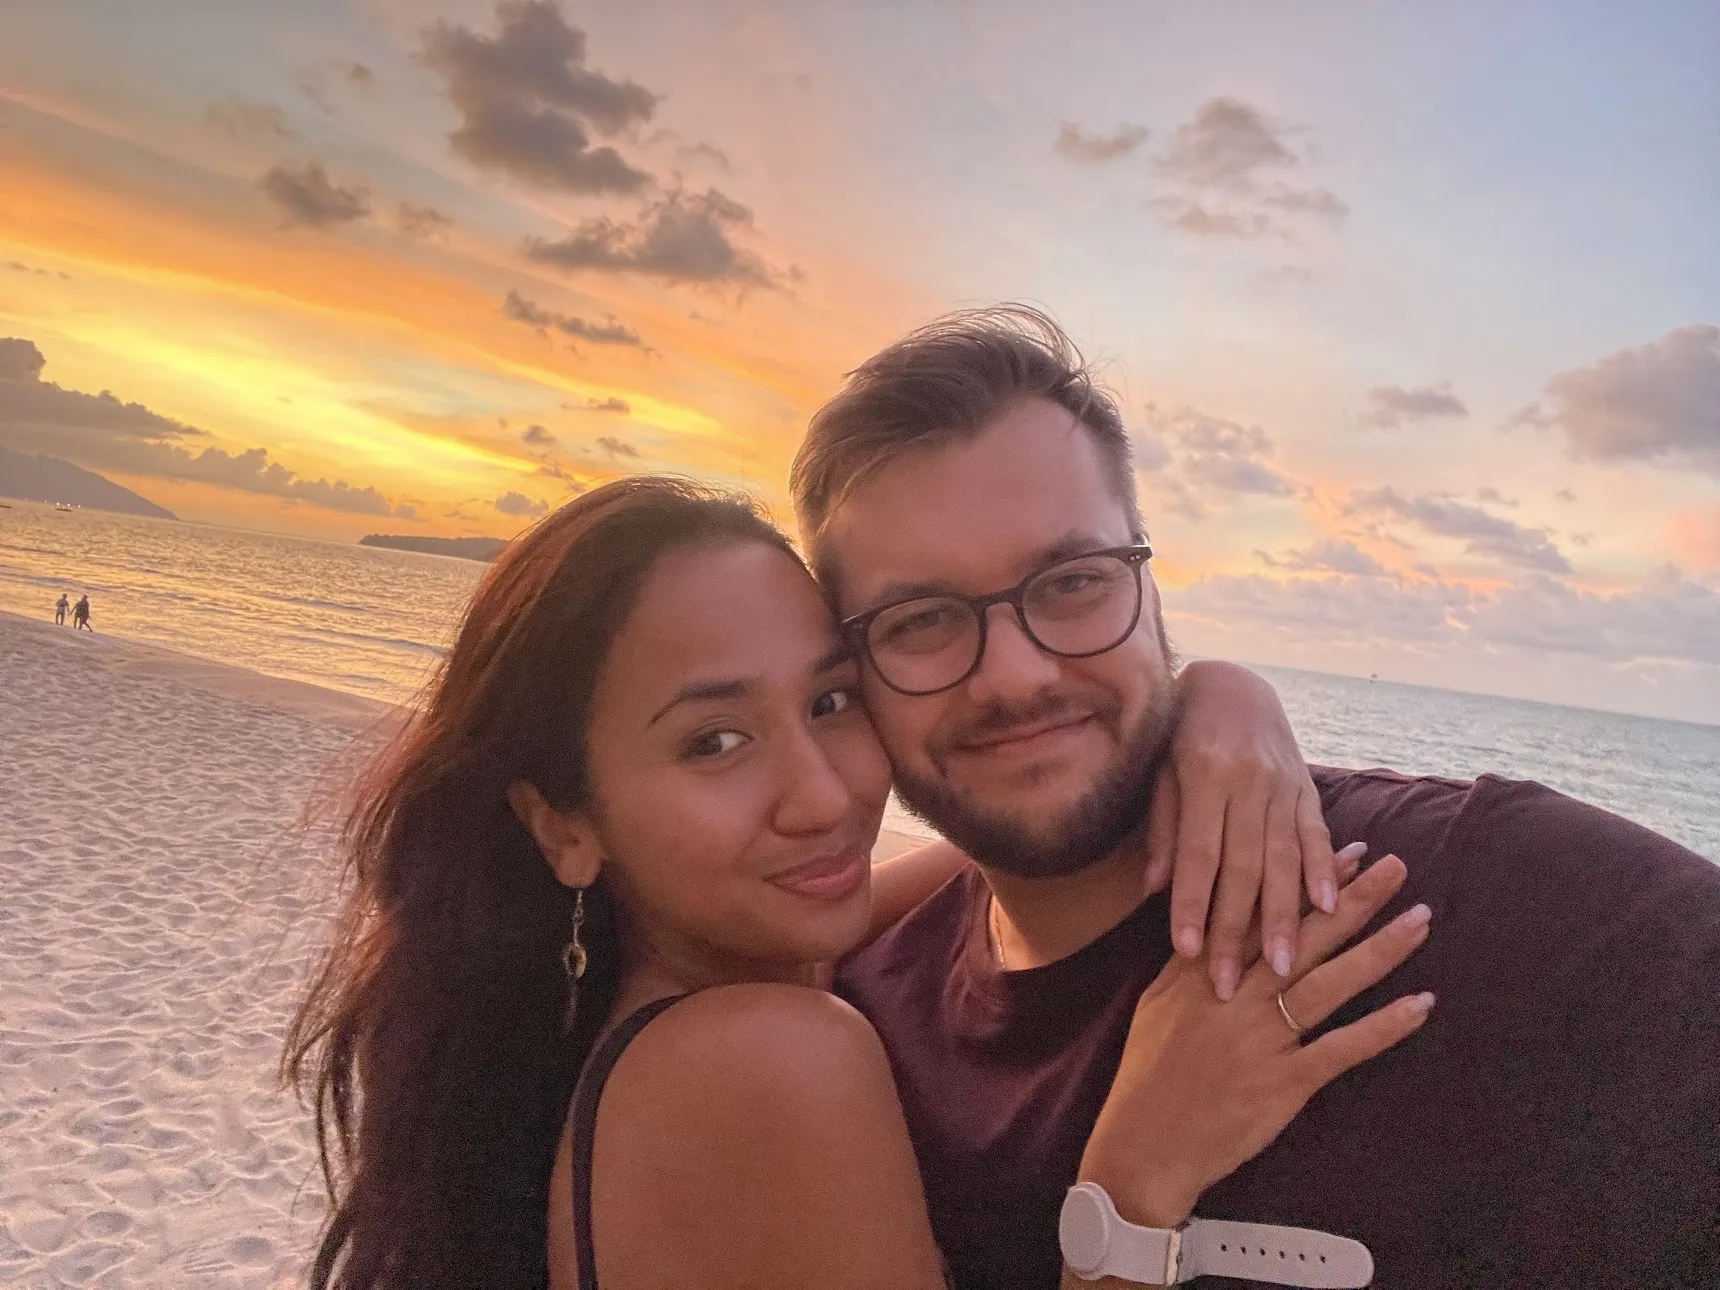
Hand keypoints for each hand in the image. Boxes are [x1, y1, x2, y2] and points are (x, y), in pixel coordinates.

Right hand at [1078, 855, 1433, 1229]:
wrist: (1144, 1145)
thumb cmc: (1146, 1075)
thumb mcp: (1158, 1004)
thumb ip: (1192, 963)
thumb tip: (1215, 923)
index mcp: (1206, 970)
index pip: (1264, 914)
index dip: (1307, 882)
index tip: (1345, 851)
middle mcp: (1237, 995)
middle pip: (1304, 937)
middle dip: (1354, 898)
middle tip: (1395, 865)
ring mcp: (1263, 1038)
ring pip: (1331, 983)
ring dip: (1380, 949)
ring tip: (1420, 918)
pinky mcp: (1284, 1082)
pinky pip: (1342, 1048)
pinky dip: (1384, 1027)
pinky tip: (1420, 1004)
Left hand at [1144, 661, 1337, 999]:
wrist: (1232, 682)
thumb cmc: (1178, 732)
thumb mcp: (1157, 769)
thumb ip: (1162, 826)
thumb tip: (1154, 888)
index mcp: (1203, 773)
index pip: (1198, 852)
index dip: (1193, 904)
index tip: (1187, 953)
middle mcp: (1247, 780)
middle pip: (1243, 866)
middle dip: (1236, 930)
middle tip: (1229, 985)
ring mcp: (1283, 783)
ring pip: (1284, 858)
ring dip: (1286, 917)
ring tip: (1283, 966)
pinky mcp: (1307, 786)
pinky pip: (1317, 832)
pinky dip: (1325, 869)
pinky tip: (1332, 906)